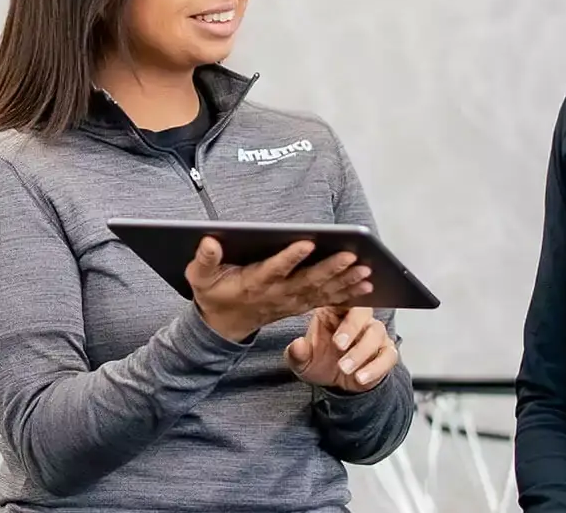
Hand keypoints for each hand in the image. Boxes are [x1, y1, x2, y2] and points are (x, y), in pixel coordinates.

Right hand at [186, 237, 372, 341]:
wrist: (225, 325)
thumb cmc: (214, 294)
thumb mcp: (198, 278)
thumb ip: (203, 260)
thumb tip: (209, 241)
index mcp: (253, 282)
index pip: (273, 268)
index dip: (290, 257)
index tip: (306, 243)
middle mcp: (276, 293)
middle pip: (306, 281)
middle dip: (330, 268)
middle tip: (351, 256)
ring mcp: (290, 301)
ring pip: (322, 291)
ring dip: (345, 282)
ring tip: (367, 270)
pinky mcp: (300, 305)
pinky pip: (327, 300)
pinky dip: (347, 293)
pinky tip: (367, 284)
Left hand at [287, 306, 399, 392]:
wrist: (335, 384)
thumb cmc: (318, 362)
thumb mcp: (301, 360)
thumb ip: (298, 353)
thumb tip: (297, 345)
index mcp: (334, 311)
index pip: (340, 299)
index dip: (338, 305)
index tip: (328, 318)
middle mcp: (357, 319)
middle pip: (362, 312)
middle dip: (351, 328)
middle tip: (338, 346)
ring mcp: (375, 334)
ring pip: (376, 333)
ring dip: (360, 352)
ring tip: (344, 369)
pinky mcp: (386, 352)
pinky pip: (388, 356)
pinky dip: (375, 368)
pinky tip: (360, 378)